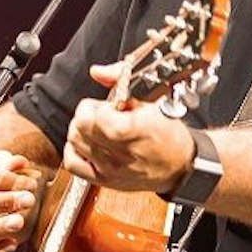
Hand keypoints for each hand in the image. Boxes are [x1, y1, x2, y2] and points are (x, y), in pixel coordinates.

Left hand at [63, 63, 195, 194]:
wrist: (179, 166)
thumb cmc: (169, 136)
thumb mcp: (153, 102)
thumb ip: (121, 81)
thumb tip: (98, 72)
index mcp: (131, 131)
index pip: (93, 116)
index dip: (99, 106)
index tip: (110, 107)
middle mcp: (118, 153)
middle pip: (79, 127)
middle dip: (88, 115)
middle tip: (104, 115)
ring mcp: (109, 169)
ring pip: (73, 142)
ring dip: (82, 131)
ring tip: (98, 129)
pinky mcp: (103, 179)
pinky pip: (72, 163)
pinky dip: (75, 150)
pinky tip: (88, 144)